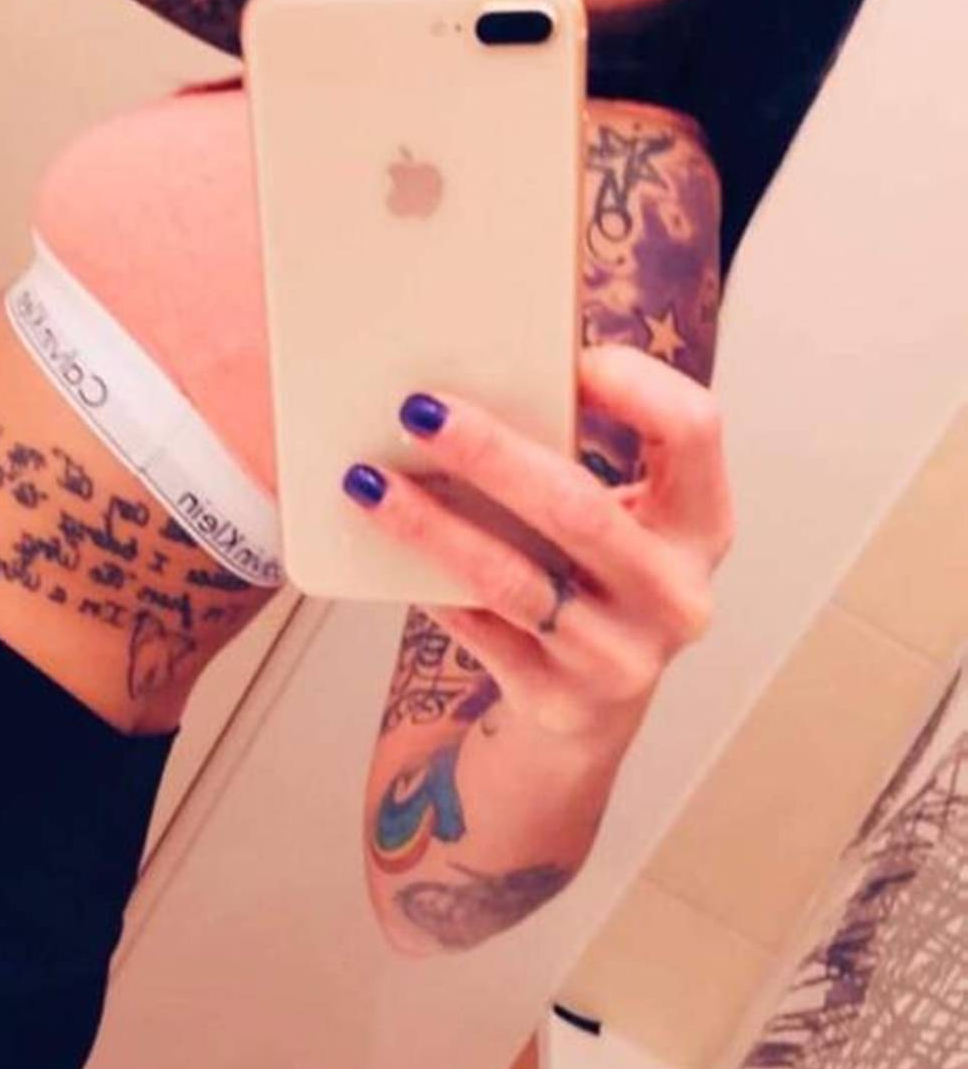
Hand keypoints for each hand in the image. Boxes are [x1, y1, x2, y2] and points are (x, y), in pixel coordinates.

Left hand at [342, 345, 735, 744]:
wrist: (592, 709)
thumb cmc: (595, 580)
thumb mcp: (621, 521)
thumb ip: (578, 460)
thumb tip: (473, 384)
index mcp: (701, 525)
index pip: (694, 429)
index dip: (635, 383)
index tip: (566, 359)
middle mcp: (675, 593)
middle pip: (577, 506)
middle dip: (489, 452)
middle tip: (418, 410)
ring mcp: (622, 656)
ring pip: (511, 578)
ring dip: (431, 524)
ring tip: (368, 482)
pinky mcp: (562, 700)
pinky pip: (478, 630)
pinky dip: (430, 583)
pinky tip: (385, 549)